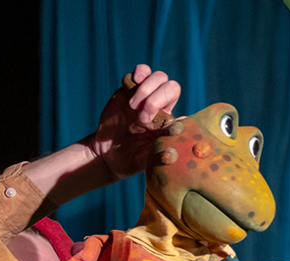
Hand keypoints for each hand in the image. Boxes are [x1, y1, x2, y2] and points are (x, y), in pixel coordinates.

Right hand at [92, 65, 180, 179]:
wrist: (107, 153)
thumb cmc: (131, 159)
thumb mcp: (146, 159)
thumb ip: (160, 151)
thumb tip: (179, 137)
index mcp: (168, 122)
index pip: (182, 111)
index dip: (169, 110)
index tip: (153, 124)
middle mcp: (160, 107)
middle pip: (171, 86)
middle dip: (157, 98)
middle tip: (142, 117)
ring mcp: (145, 96)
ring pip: (158, 77)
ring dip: (147, 88)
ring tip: (133, 105)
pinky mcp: (129, 89)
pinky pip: (141, 72)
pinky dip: (140, 73)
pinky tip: (134, 82)